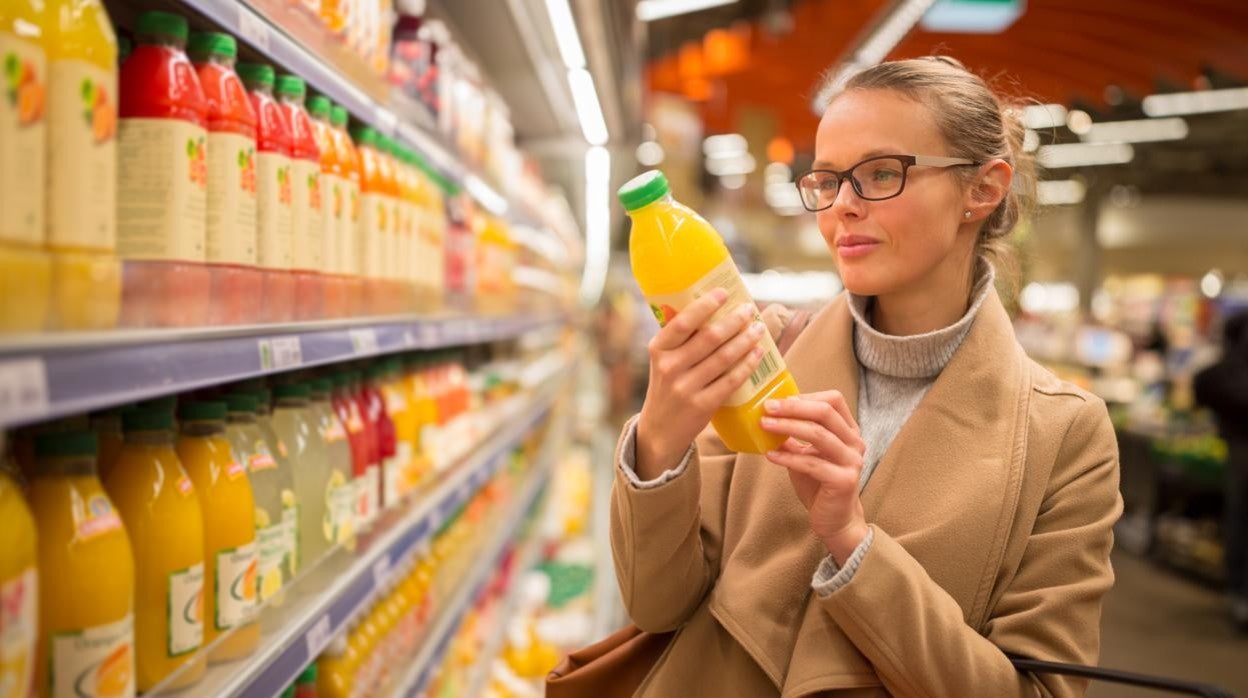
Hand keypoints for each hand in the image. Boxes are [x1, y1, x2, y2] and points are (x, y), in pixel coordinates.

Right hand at [635, 289, 768, 479]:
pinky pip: (731, 380)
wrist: (659, 430)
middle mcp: (670, 367)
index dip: (705, 306)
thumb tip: (713, 308)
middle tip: (749, 309)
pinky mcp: (702, 405)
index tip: (724, 293)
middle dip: (734, 321)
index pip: (683, 322)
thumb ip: (680, 340)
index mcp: (658, 350)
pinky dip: (747, 364)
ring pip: (724, 357)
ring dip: (746, 339)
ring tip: (759, 328)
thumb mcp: (663, 361)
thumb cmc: (667, 387)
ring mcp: (686, 388)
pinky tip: (758, 353)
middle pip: (710, 337)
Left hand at [761, 391, 869, 563]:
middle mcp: (855, 442)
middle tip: (767, 408)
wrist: (835, 519)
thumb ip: (794, 435)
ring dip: (788, 427)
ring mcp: (852, 461)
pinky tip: (770, 455)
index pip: (833, 400)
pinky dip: (788, 457)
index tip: (778, 400)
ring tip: (764, 425)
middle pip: (825, 412)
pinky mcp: (844, 480)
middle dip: (793, 407)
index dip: (805, 396)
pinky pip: (811, 463)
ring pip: (818, 434)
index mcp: (849, 431)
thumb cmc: (819, 484)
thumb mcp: (805, 453)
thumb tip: (767, 415)